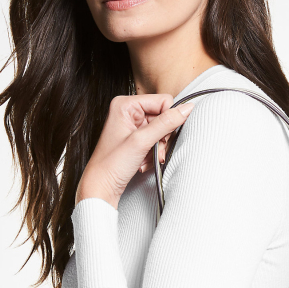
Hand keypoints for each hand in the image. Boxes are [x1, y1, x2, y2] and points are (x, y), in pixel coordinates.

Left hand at [75, 94, 195, 207]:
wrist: (101, 187)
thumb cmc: (111, 165)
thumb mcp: (142, 141)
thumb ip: (166, 123)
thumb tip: (187, 109)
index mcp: (125, 104)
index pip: (163, 101)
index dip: (168, 119)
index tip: (162, 137)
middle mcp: (129, 111)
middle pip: (163, 116)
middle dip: (162, 137)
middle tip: (154, 150)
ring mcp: (133, 125)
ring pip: (162, 131)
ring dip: (159, 147)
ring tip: (147, 158)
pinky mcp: (136, 138)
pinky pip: (156, 140)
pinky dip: (154, 152)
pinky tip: (144, 161)